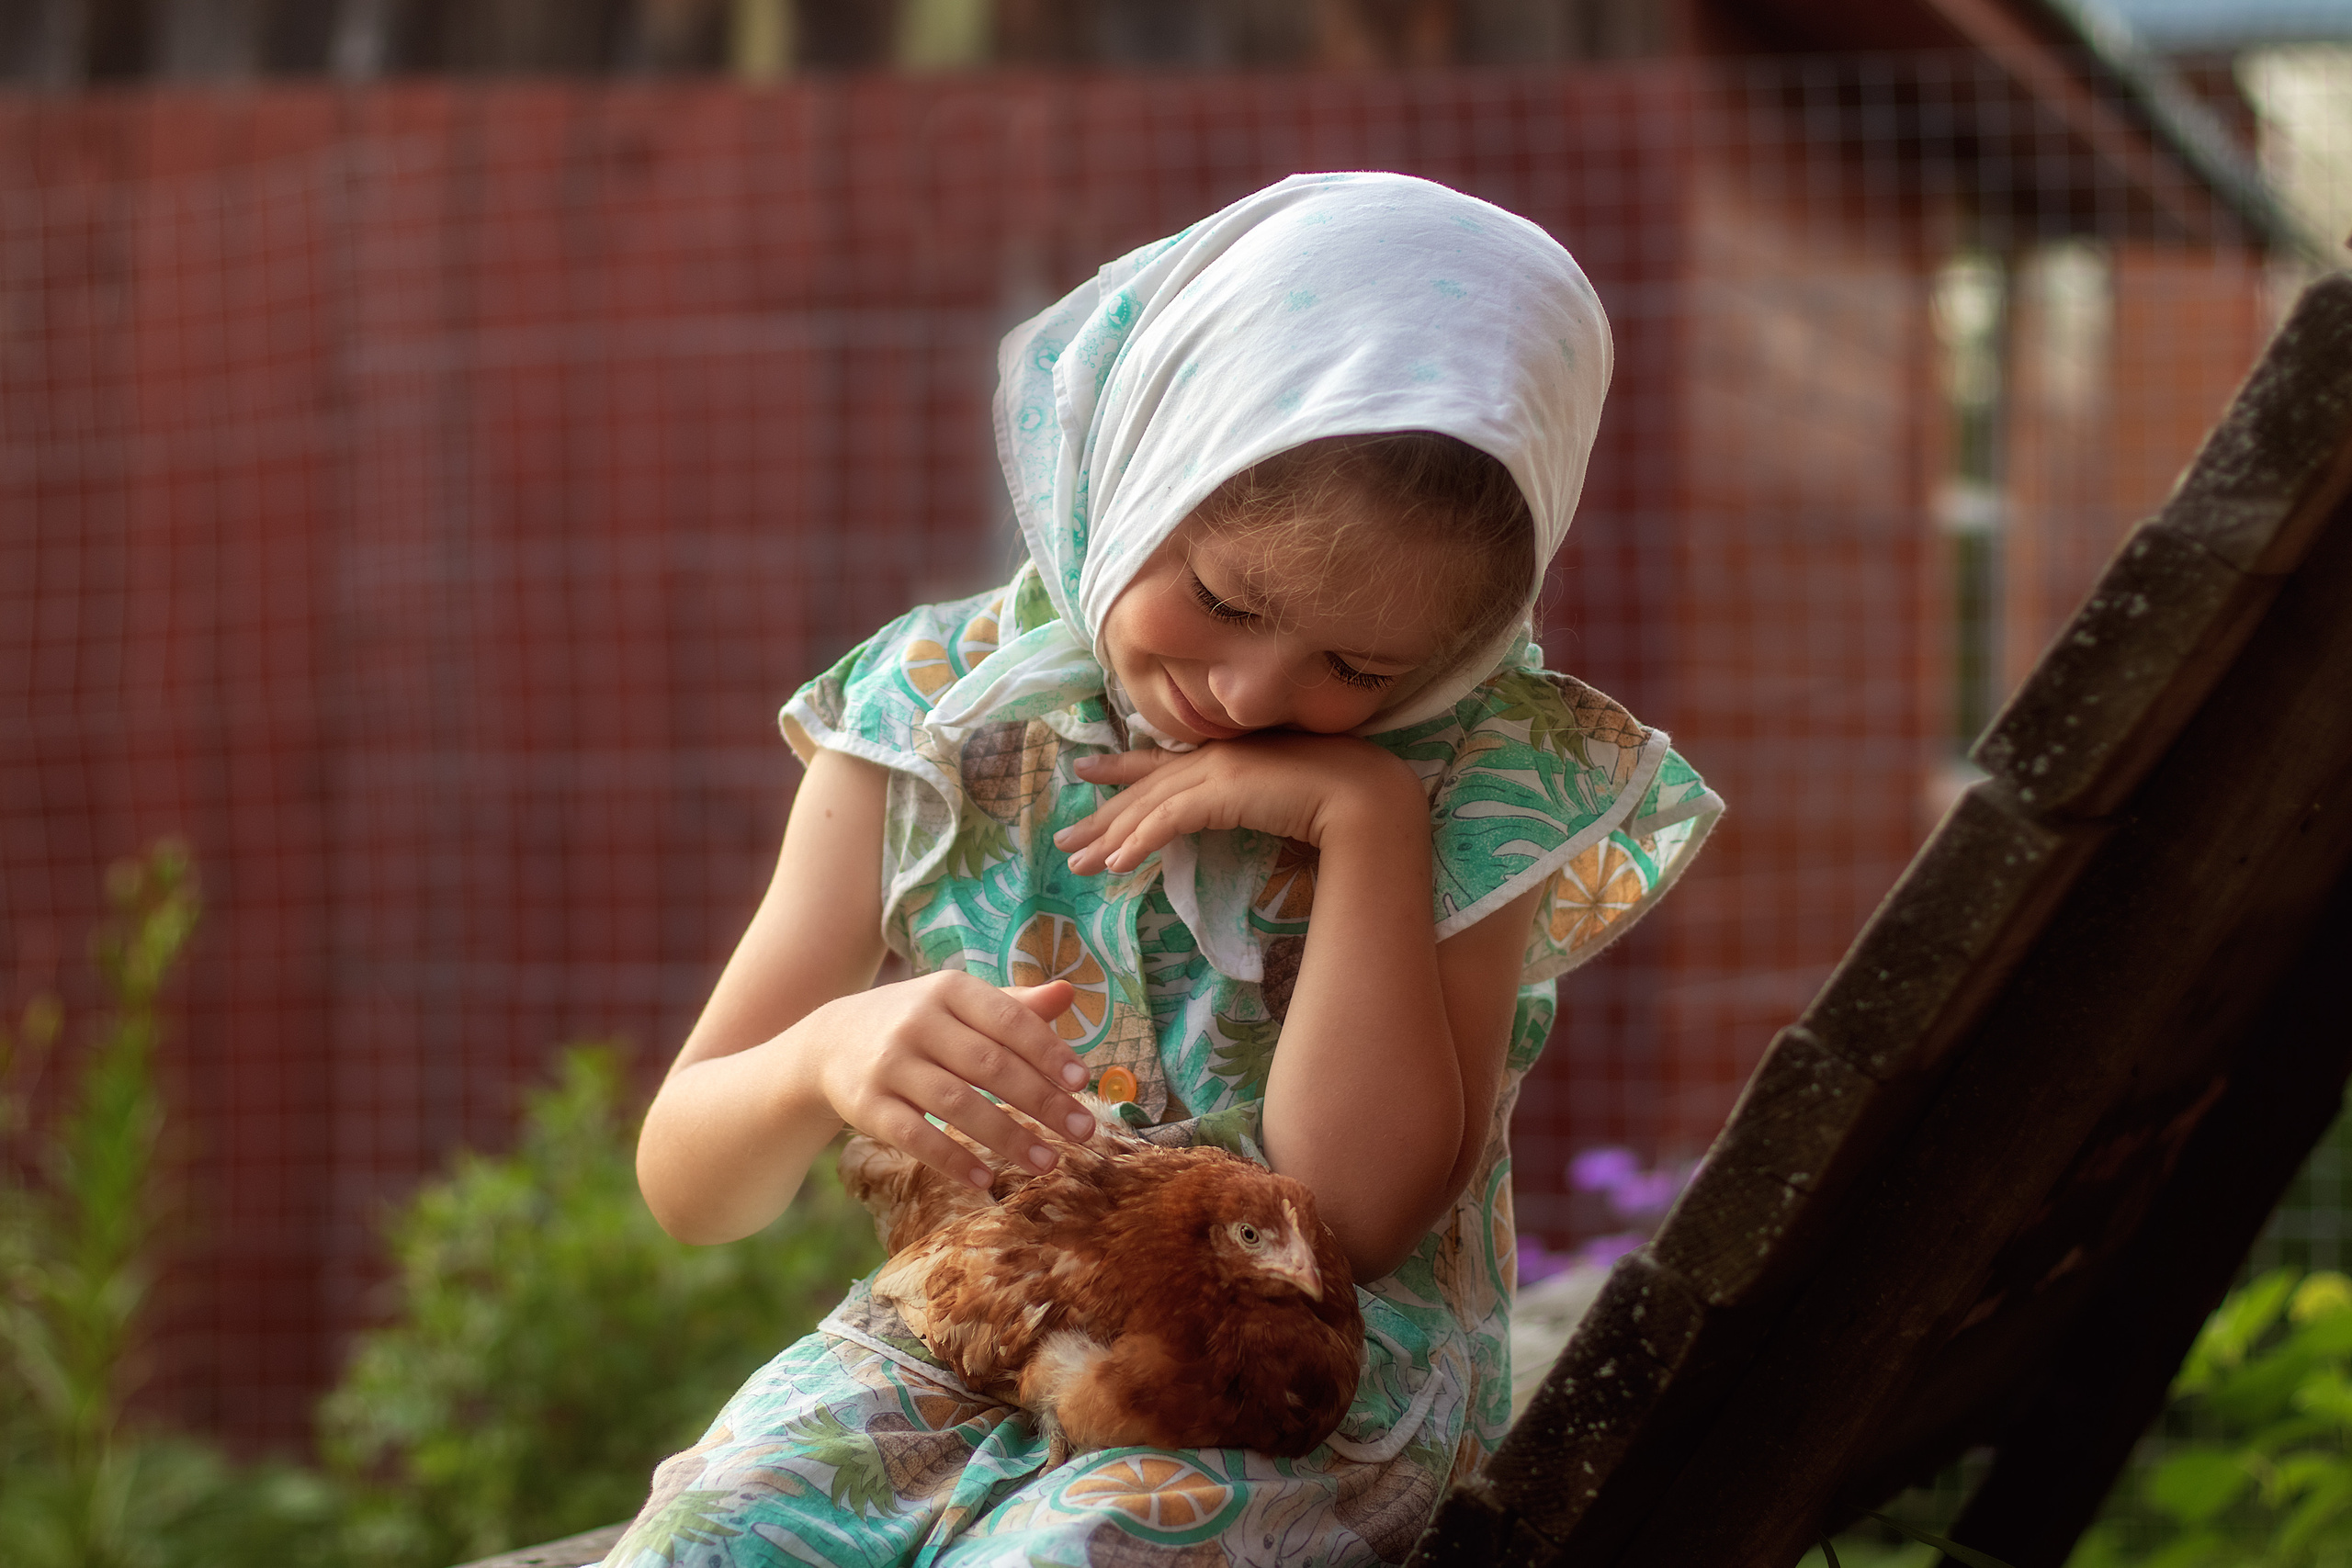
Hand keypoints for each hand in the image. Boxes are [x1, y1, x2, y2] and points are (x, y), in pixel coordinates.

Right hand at [807, 973, 1098, 1191]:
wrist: (830, 1041)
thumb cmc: (918, 1023)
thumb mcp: (959, 1002)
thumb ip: (1013, 1003)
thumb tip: (1068, 993)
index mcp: (949, 990)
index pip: (1009, 1020)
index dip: (1048, 1051)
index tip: (1082, 1081)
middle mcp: (918, 1022)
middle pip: (990, 1065)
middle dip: (1042, 1101)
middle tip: (1084, 1131)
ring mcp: (890, 1064)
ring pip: (957, 1104)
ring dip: (1007, 1136)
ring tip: (1048, 1163)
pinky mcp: (867, 1105)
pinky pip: (915, 1136)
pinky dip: (951, 1159)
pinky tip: (985, 1179)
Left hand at [1055, 734, 1423, 875]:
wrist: (1364, 792)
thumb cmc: (1337, 796)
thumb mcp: (1280, 797)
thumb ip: (1252, 800)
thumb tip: (1239, 813)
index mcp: (1226, 757)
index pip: (1161, 764)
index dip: (1120, 769)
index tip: (1086, 770)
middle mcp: (1212, 758)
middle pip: (1142, 790)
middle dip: (1101, 816)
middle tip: (1064, 838)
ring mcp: (1214, 772)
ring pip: (1146, 808)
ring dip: (1108, 837)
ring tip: (1076, 862)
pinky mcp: (1219, 793)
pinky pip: (1166, 822)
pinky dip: (1138, 842)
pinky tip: (1114, 865)